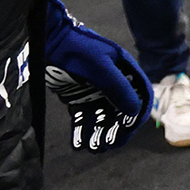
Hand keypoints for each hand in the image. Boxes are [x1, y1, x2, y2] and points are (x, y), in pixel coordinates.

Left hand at [44, 0, 151, 151]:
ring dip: (99, 133)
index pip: (140, 97)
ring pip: (102, 117)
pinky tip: (78, 143)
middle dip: (116, 130)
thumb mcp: (101, 67)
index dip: (136, 115)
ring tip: (93, 148)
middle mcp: (113, 83)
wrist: (50, 42)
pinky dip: (83, 130)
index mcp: (125, 71)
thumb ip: (118, 87)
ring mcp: (96, 91)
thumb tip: (134, 111)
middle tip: (108, 145)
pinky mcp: (79, 97)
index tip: (128, 131)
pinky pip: (84, 117)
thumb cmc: (79, 50)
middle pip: (121, 111)